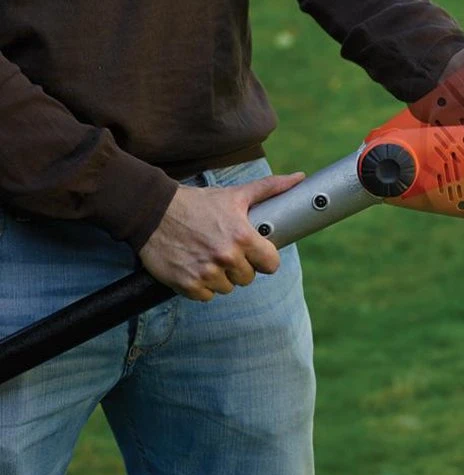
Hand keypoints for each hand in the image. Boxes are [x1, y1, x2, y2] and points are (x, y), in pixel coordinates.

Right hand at [138, 172, 305, 300]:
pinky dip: (202, 286)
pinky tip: (196, 267)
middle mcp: (226, 258)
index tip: (255, 253)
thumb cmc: (198, 203)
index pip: (271, 264)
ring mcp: (206, 273)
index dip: (264, 259)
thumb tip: (299, 178)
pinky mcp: (187, 284)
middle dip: (241, 267)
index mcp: (243, 238)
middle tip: (226, 251)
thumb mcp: (236, 195)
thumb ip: (270, 188)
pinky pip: (206, 296)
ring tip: (209, 258)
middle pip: (248, 278)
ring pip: (227, 288)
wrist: (153, 212)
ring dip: (221, 277)